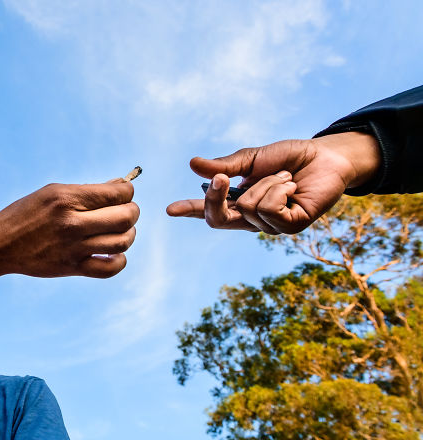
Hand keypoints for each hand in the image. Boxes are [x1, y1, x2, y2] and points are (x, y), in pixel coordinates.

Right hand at [0, 179, 139, 276]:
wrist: (0, 245)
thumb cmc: (26, 214)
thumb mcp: (53, 192)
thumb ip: (87, 191)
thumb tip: (121, 188)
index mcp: (67, 198)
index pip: (119, 194)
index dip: (127, 192)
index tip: (122, 195)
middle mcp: (72, 223)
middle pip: (125, 217)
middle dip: (132, 212)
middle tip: (125, 212)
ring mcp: (73, 248)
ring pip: (122, 242)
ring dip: (128, 234)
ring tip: (120, 231)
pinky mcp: (72, 268)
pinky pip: (110, 269)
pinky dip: (119, 260)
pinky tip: (112, 253)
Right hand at [166, 132, 380, 233]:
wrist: (328, 156)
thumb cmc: (292, 157)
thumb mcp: (253, 158)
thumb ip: (225, 165)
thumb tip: (193, 164)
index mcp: (240, 204)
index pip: (210, 211)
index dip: (190, 210)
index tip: (170, 209)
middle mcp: (253, 219)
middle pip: (218, 219)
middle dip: (215, 198)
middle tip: (222, 178)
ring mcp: (271, 226)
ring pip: (249, 207)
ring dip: (266, 183)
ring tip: (285, 176)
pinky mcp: (291, 227)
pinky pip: (270, 210)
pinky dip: (278, 190)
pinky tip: (292, 185)